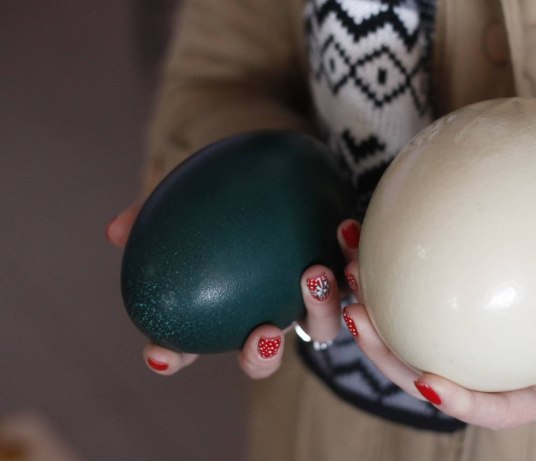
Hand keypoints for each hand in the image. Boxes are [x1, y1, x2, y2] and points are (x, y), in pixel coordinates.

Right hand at [107, 202, 358, 377]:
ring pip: (321, 324)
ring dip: (320, 308)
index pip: (190, 343)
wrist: (283, 165)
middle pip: (263, 354)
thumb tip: (113, 231)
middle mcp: (269, 311)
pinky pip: (355, 276)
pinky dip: (350, 256)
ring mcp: (311, 300)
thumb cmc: (227, 189)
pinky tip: (343, 229)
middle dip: (261, 356)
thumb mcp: (190, 192)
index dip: (174, 356)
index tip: (161, 352)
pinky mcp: (348, 274)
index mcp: (225, 307)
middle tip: (263, 334)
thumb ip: (153, 211)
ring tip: (312, 275)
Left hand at [343, 259, 535, 428]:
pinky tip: (373, 231)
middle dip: (384, 347)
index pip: (485, 405)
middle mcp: (486, 367)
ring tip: (348, 263)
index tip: (427, 382)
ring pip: (411, 326)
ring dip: (374, 299)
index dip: (454, 400)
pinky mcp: (458, 301)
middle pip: (425, 369)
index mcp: (524, 390)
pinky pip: (422, 287)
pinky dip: (397, 263)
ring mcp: (466, 334)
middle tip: (356, 313)